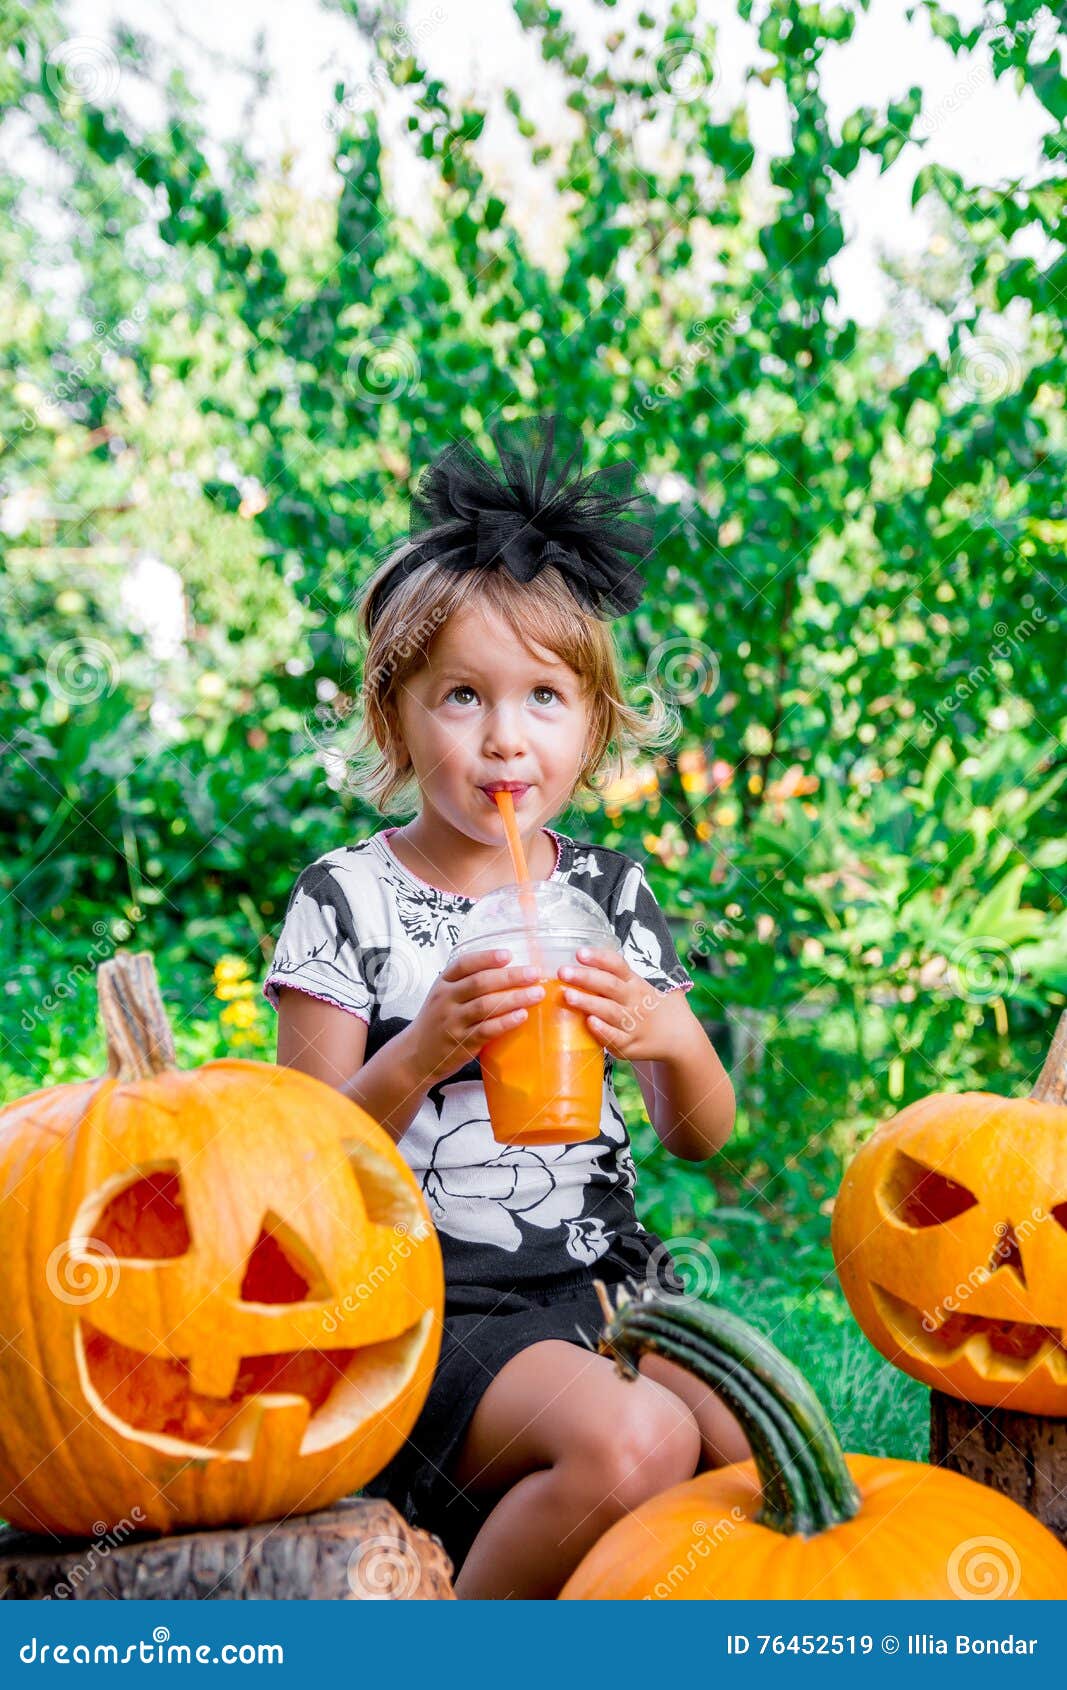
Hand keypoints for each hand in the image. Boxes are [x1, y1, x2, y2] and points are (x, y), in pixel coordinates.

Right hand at [406, 948, 546, 1084]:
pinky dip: (505, 1022)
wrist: (415, 1054)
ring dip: (514, 998)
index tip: (508, 955)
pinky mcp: (461, 1043)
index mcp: (443, 983)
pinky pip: (485, 1030)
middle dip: (510, 976)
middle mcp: (446, 1000)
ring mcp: (452, 1022)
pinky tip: (521, 1016)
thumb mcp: (444, 996)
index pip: (463, 964)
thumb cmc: (437, 1020)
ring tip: (536, 994)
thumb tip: (509, 970)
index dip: (486, 958)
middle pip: (480, 983)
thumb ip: (467, 983)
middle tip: (534, 973)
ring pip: (485, 1006)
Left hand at [557, 946, 679, 1061]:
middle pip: (609, 985)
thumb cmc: (652, 1007)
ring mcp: (632, 1023)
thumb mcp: (642, 985)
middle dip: (585, 978)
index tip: (579, 952)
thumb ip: (617, 974)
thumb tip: (583, 957)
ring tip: (567, 995)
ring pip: (609, 1011)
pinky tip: (589, 1023)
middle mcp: (634, 1000)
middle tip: (562, 972)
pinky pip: (615, 1037)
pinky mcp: (629, 1044)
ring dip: (588, 1002)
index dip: (599, 958)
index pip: (617, 966)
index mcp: (635, 983)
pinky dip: (603, 1031)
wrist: (680, 1037)